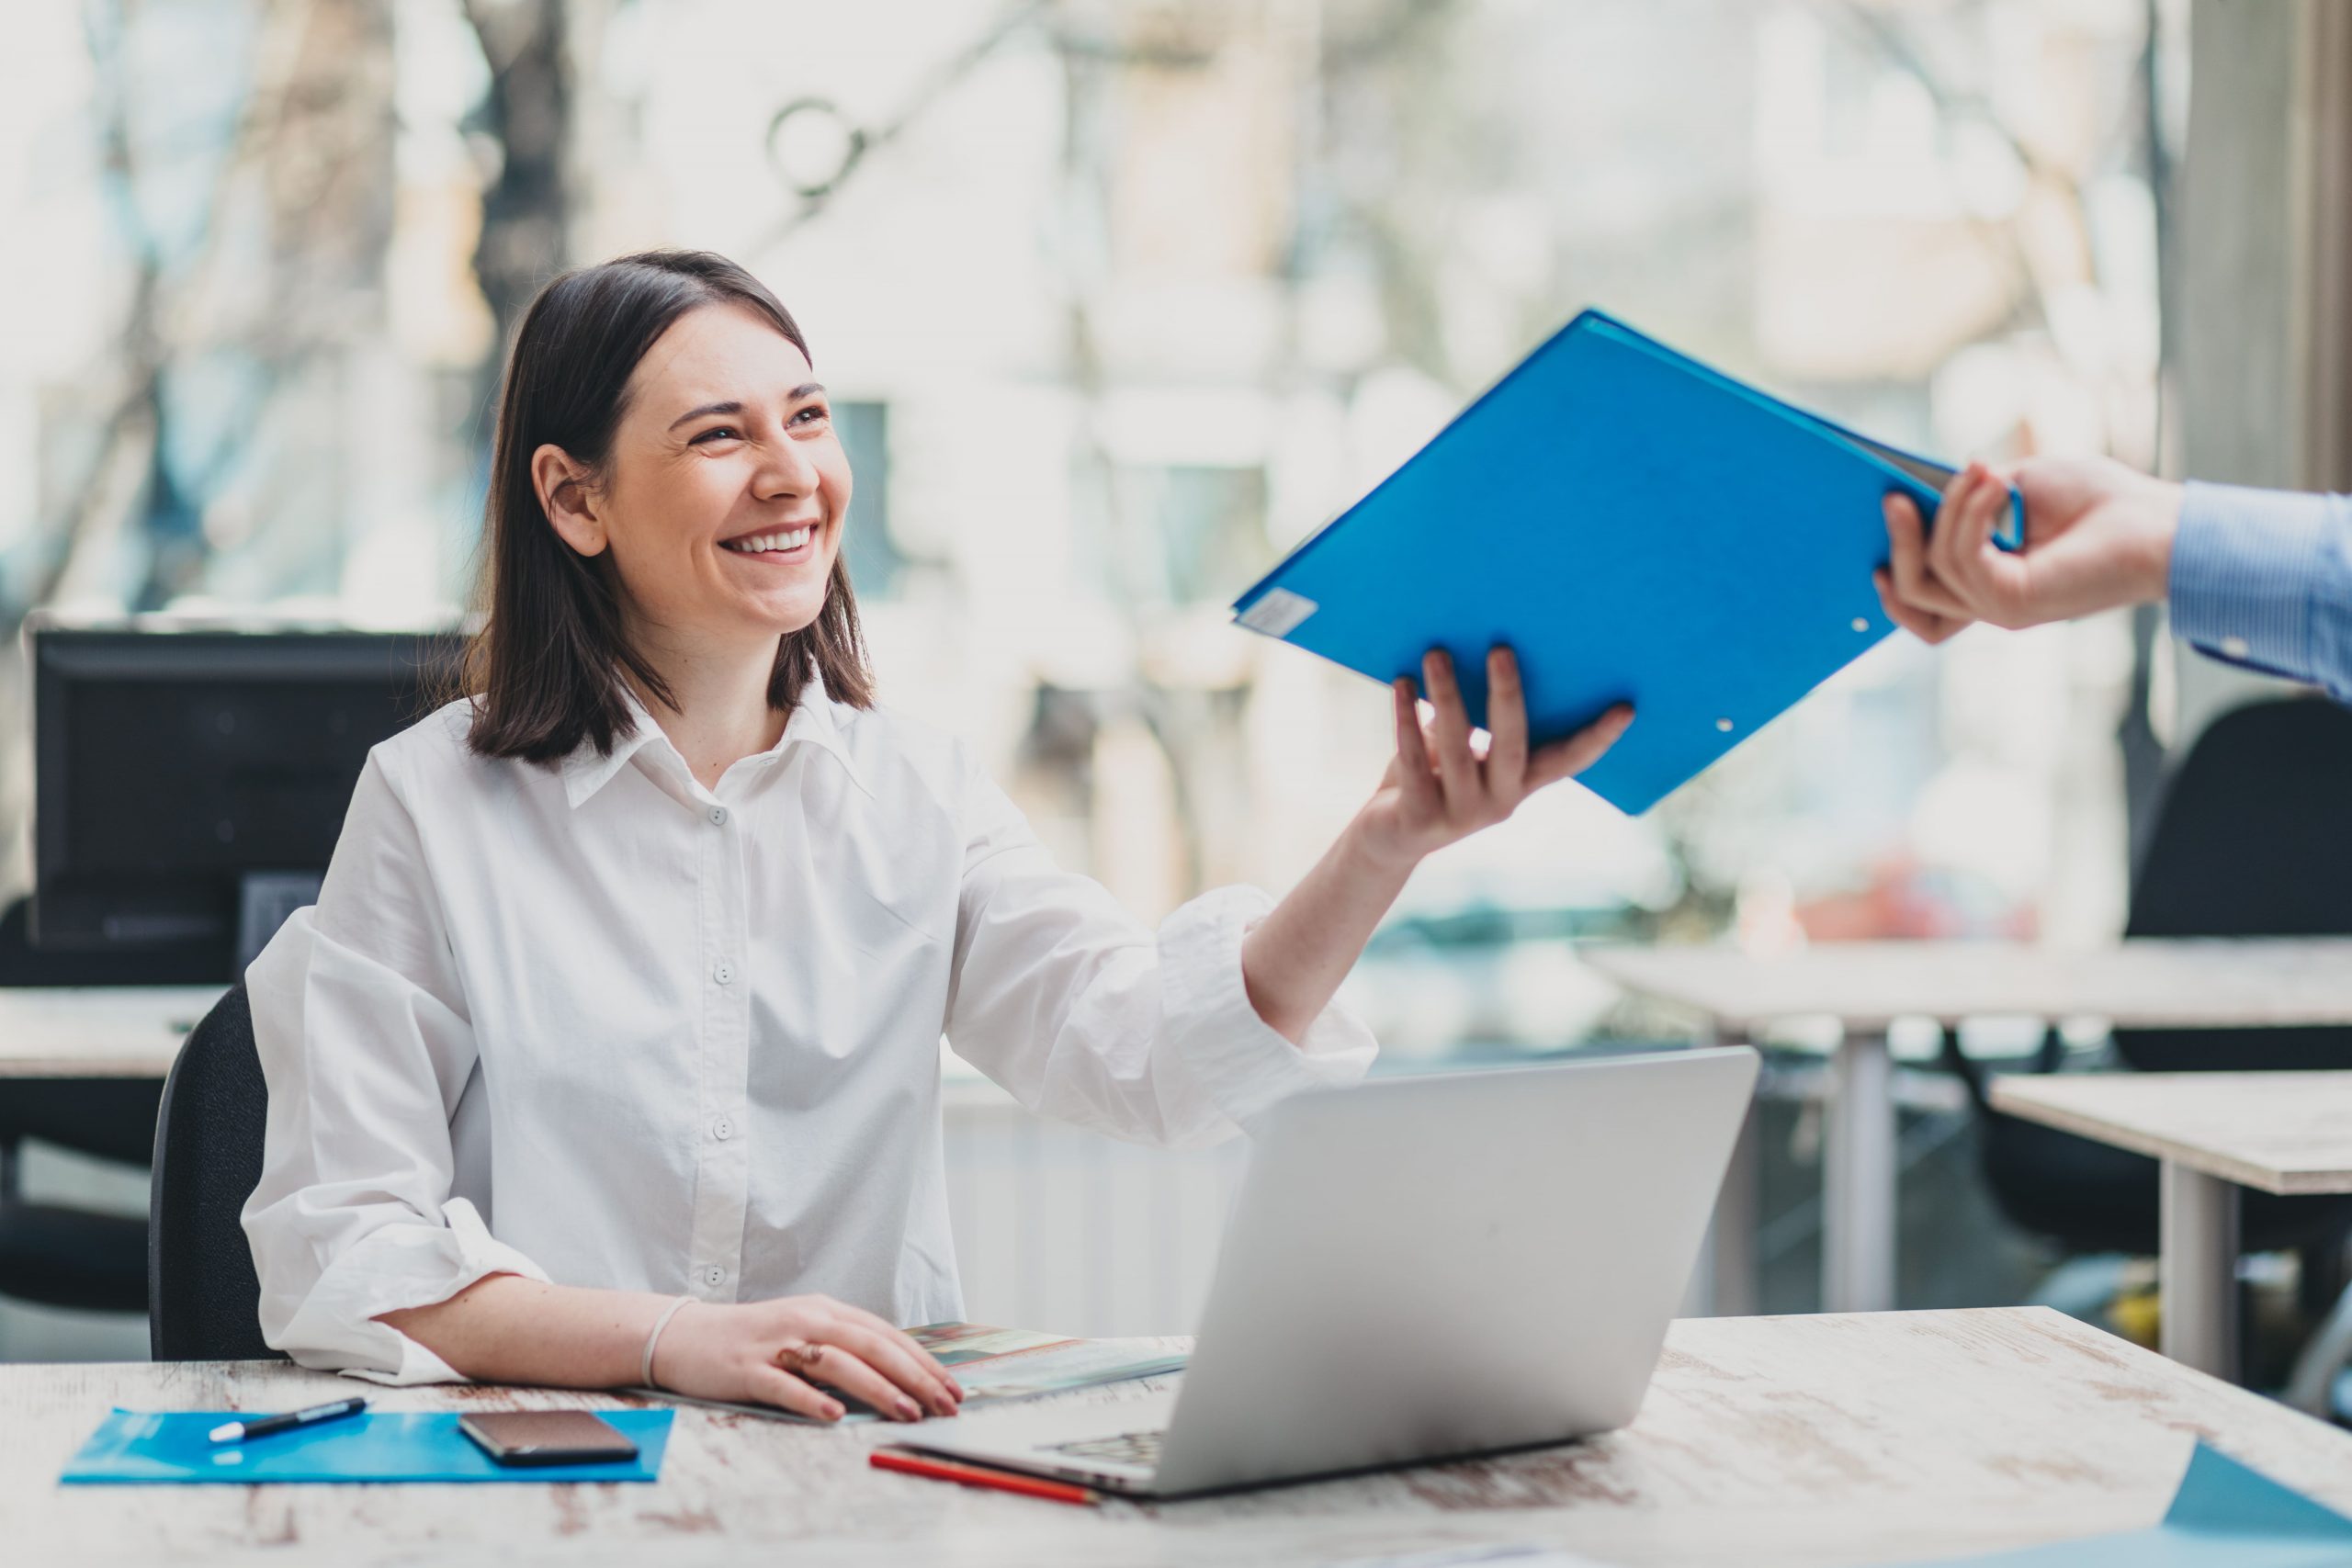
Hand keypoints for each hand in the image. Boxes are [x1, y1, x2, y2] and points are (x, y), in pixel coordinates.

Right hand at [651, 1293, 963, 1422]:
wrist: (686, 1336)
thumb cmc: (754, 1339)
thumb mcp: (805, 1331)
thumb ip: (844, 1347)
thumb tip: (896, 1376)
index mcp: (826, 1310)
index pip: (886, 1335)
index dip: (923, 1362)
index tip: (952, 1389)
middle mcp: (807, 1319)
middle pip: (871, 1346)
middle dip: (914, 1377)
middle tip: (944, 1405)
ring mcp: (777, 1343)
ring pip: (836, 1363)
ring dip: (876, 1388)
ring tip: (906, 1411)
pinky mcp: (748, 1368)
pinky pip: (784, 1384)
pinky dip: (811, 1398)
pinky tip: (834, 1414)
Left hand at [1353, 647, 1632, 873]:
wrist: (1389, 840)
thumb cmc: (1431, 779)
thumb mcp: (1461, 750)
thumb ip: (1474, 720)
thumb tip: (1486, 655)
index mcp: (1519, 783)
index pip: (1567, 761)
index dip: (1597, 738)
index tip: (1626, 707)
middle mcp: (1499, 802)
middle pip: (1512, 744)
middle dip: (1507, 694)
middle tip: (1501, 647)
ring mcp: (1461, 814)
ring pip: (1459, 747)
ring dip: (1448, 694)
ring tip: (1436, 652)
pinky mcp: (1422, 818)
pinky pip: (1416, 761)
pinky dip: (1407, 719)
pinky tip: (1403, 683)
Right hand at [1875, 456, 2181, 643]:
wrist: (2155, 524)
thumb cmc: (2099, 501)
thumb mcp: (2017, 487)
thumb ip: (1971, 498)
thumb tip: (1926, 492)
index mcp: (1990, 582)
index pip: (1923, 602)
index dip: (1892, 570)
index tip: (1881, 519)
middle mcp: (1989, 603)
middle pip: (1911, 591)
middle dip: (1895, 542)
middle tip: (1892, 498)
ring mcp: (1998, 608)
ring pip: (1929, 571)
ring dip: (1946, 512)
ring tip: (1977, 471)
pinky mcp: (2012, 602)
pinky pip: (1961, 560)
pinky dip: (1968, 516)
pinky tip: (1992, 484)